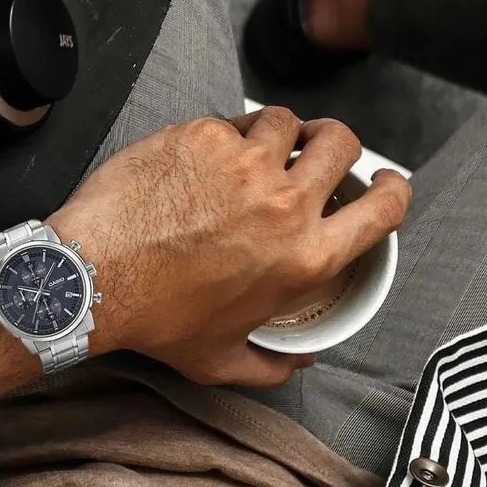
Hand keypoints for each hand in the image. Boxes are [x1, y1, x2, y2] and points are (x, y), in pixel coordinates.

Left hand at [48, 108, 410, 387]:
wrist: (94, 278)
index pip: (382, 210)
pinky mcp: (203, 136)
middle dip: (336, 143)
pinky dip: (225, 134)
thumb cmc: (157, 319)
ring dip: (278, 132)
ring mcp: (245, 164)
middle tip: (315, 151)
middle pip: (341, 143)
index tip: (384, 180)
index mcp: (305, 257)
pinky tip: (204, 156)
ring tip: (255, 149)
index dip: (392, 188)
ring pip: (285, 120)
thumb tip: (299, 364)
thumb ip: (271, 366)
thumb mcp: (221, 360)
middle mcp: (285, 204)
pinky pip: (230, 121)